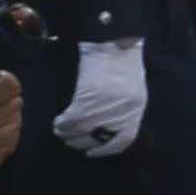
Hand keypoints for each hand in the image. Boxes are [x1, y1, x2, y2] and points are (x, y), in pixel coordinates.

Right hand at [55, 38, 148, 156]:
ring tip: (62, 130)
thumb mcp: (131, 90)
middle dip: (83, 142)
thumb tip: (105, 125)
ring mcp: (105, 106)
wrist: (113, 43)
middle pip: (99, 137)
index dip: (106, 149)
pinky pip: (72, 119)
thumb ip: (123, 109)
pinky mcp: (88, 99)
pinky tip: (58, 122)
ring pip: (82, 131)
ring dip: (68, 134)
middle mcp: (123, 112)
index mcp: (136, 110)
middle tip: (72, 141)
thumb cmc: (122, 63)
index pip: (123, 140)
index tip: (93, 152)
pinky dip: (63, 123)